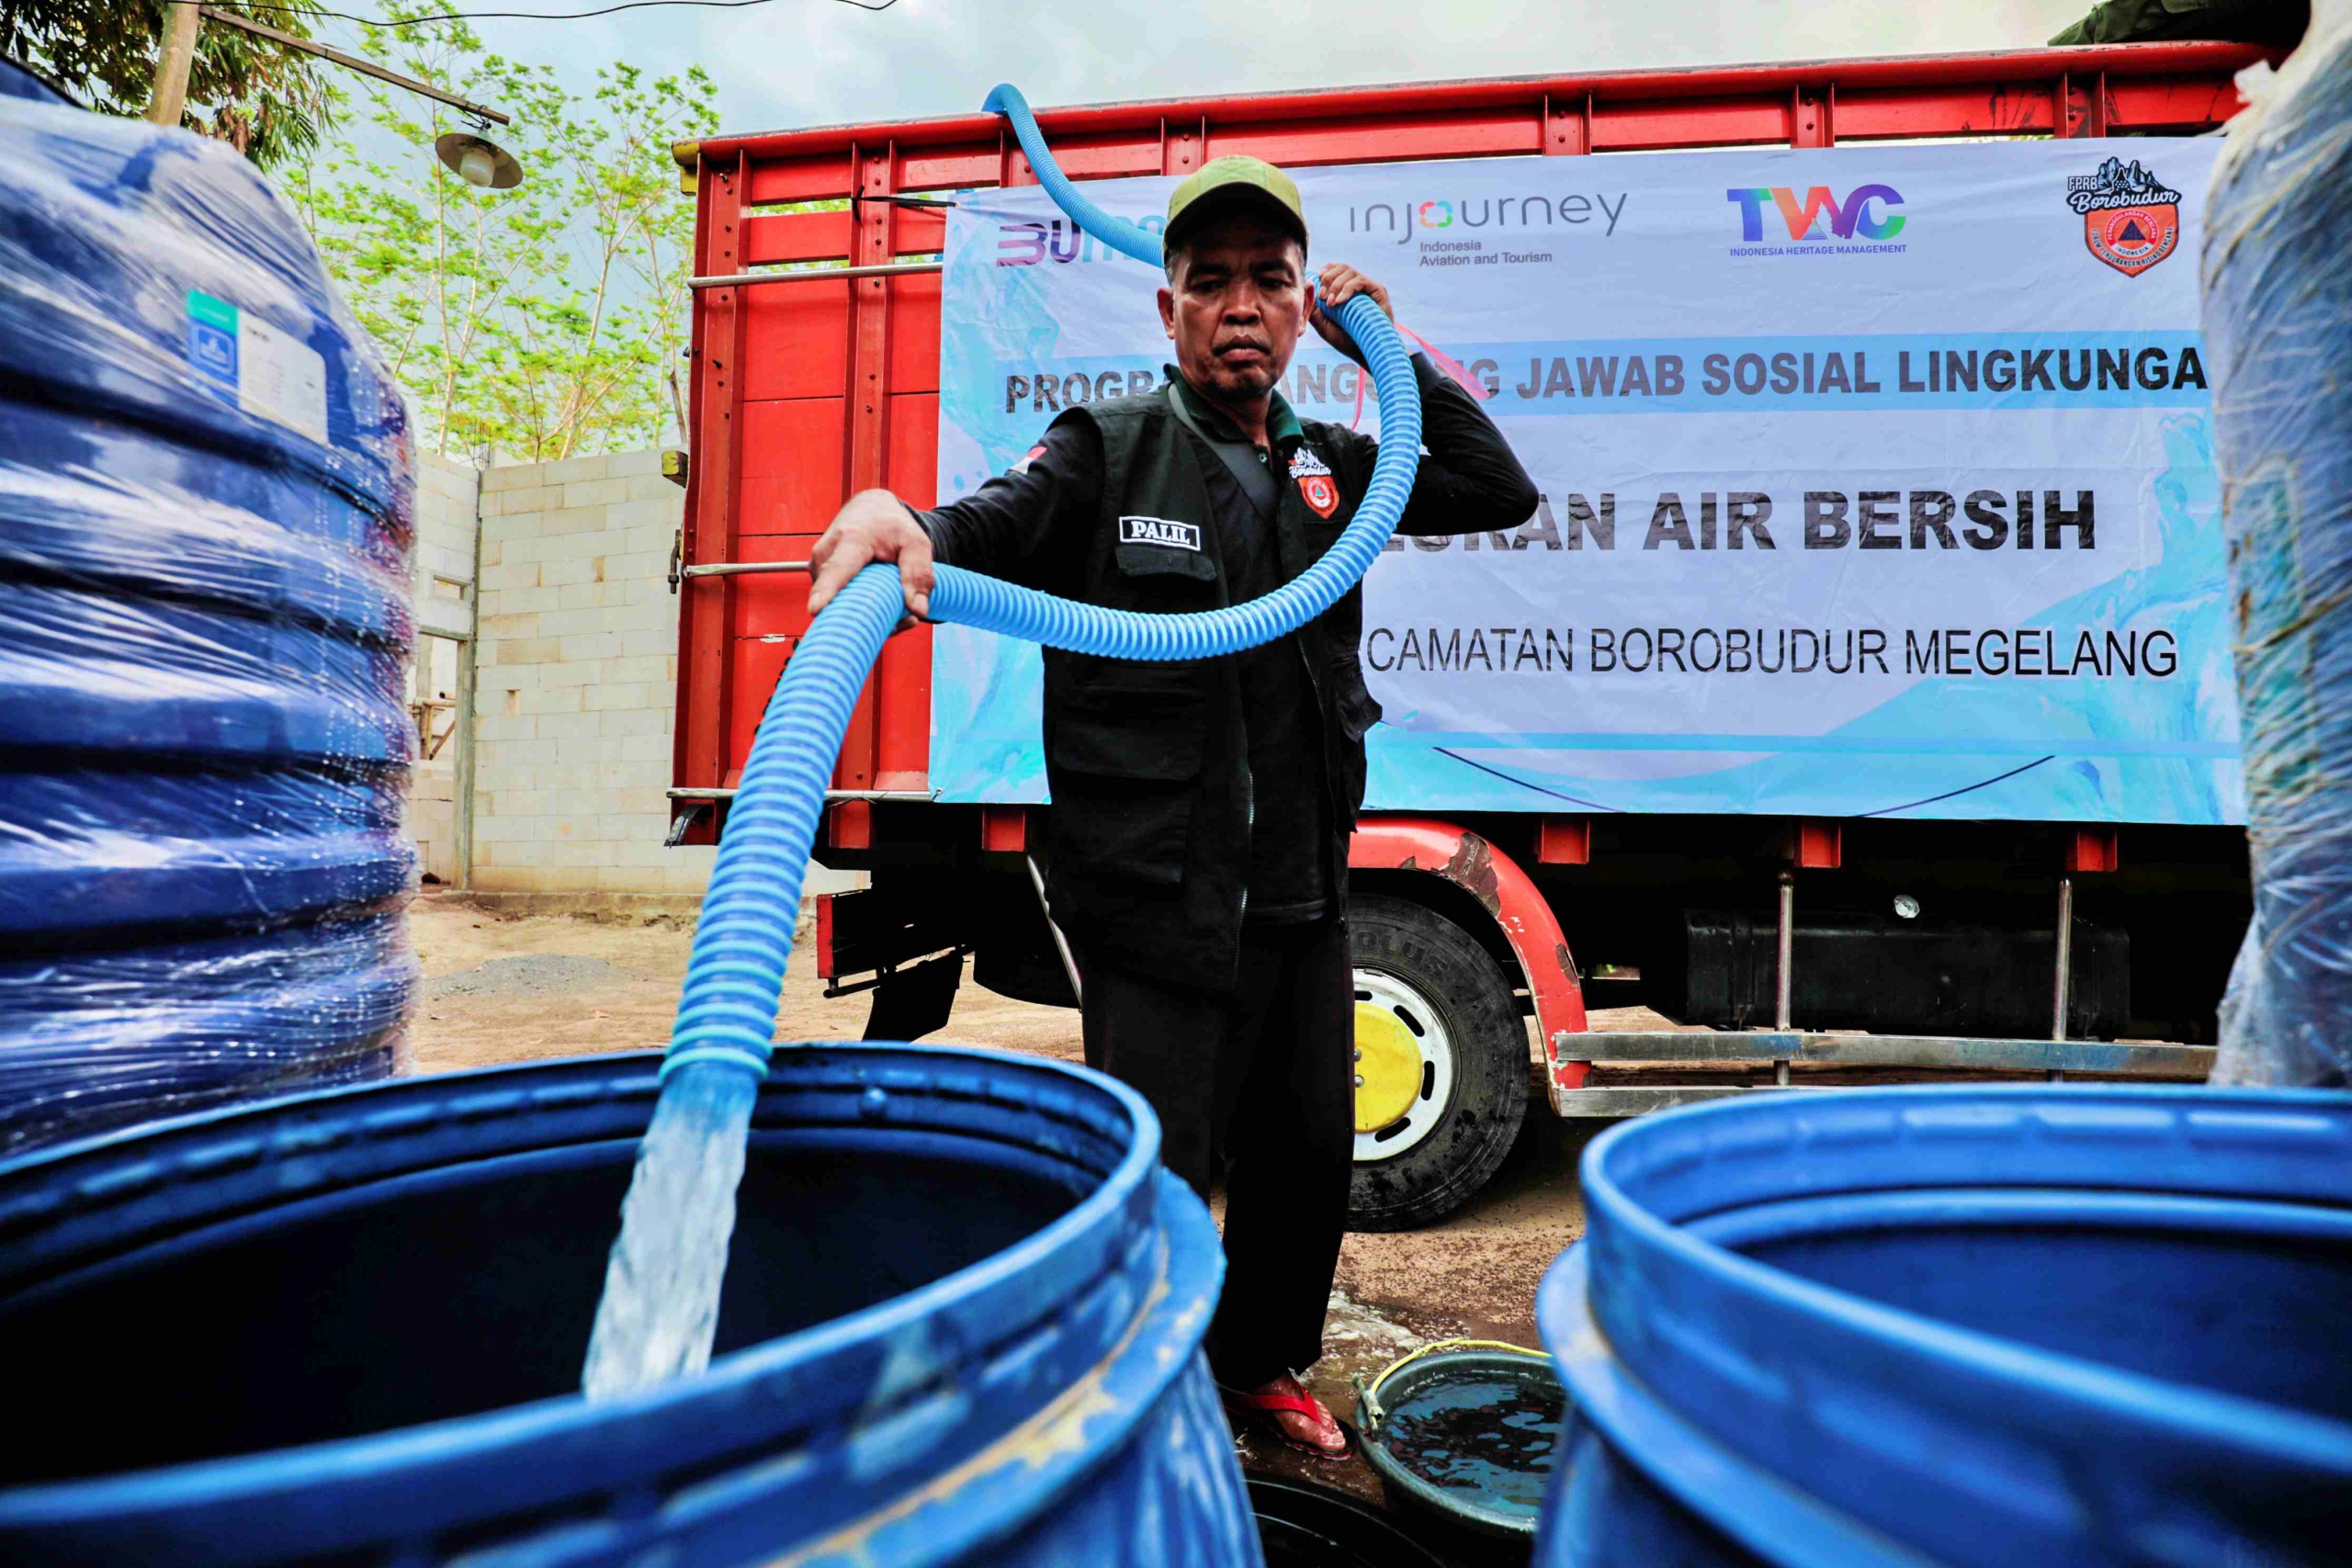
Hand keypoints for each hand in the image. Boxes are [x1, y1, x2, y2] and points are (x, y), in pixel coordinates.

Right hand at [807, 489, 933, 625]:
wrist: (870, 509)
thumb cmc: (892, 526)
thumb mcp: (916, 543)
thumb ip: (920, 575)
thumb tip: (919, 611)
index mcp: (851, 540)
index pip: (837, 569)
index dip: (827, 592)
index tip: (816, 609)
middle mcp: (826, 553)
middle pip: (839, 597)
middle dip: (869, 615)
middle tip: (903, 615)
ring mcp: (818, 566)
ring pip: (840, 604)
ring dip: (868, 611)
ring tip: (891, 599)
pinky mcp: (818, 576)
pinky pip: (838, 601)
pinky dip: (860, 605)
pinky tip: (876, 597)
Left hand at [1309, 263, 1392, 364]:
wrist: (1363, 353)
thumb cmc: (1344, 340)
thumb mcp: (1322, 323)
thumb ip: (1312, 306)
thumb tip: (1306, 284)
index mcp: (1346, 290)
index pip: (1336, 269)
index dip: (1326, 271)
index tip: (1317, 283)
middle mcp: (1358, 286)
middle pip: (1342, 267)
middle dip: (1328, 279)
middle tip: (1322, 297)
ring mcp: (1369, 288)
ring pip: (1350, 272)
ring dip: (1336, 285)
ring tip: (1331, 303)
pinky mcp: (1378, 291)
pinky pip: (1360, 281)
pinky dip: (1347, 289)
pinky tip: (1340, 302)